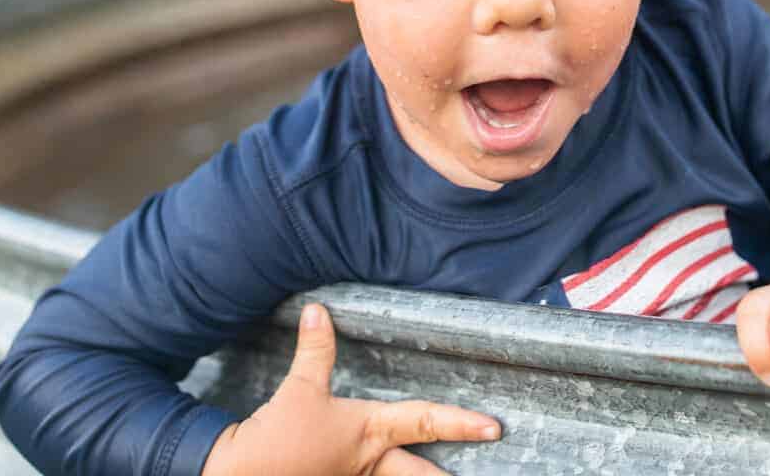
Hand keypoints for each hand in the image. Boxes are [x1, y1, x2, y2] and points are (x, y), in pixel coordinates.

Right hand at [202, 304, 500, 475]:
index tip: (493, 426)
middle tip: (492, 472)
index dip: (460, 422)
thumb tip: (318, 310)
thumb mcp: (298, 389)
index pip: (424, 422)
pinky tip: (385, 474)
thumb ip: (315, 350)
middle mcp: (369, 464)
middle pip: (422, 475)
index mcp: (369, 433)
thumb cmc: (276, 438)